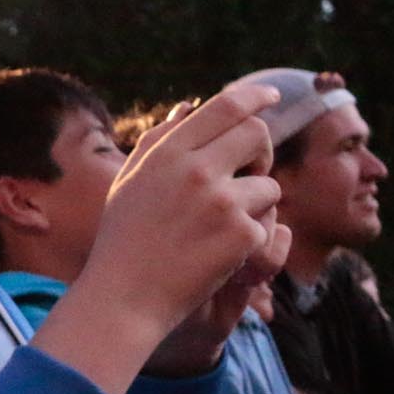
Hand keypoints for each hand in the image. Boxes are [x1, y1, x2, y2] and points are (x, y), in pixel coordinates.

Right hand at [41, 81, 282, 393]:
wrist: (124, 297)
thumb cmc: (123, 240)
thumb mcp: (129, 182)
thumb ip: (158, 142)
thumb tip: (188, 108)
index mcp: (166, 153)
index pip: (225, 107)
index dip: (254, 97)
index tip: (270, 96)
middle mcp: (196, 170)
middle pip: (258, 134)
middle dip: (261, 152)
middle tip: (251, 173)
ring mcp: (221, 202)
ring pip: (269, 185)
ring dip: (256, 205)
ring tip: (222, 229)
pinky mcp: (242, 235)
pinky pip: (267, 226)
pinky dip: (251, 242)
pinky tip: (220, 257)